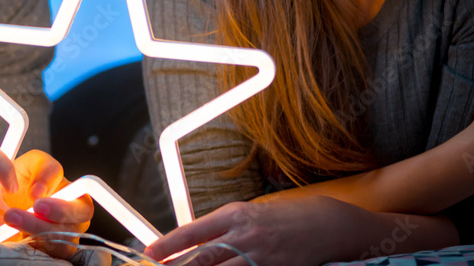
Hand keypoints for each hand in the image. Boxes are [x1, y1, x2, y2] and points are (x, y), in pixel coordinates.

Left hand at [0, 149, 93, 258]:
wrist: (0, 198)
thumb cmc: (24, 178)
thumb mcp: (34, 163)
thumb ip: (44, 169)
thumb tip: (40, 191)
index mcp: (75, 200)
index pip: (84, 210)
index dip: (65, 209)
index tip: (38, 202)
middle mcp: (70, 224)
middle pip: (69, 233)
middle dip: (43, 223)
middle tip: (16, 212)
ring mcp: (57, 242)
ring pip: (53, 246)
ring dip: (29, 232)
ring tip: (9, 217)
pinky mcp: (41, 255)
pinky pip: (39, 257)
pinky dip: (23, 245)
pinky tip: (9, 233)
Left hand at [144, 195, 365, 265]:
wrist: (324, 224)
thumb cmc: (282, 217)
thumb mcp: (248, 214)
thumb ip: (221, 230)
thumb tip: (191, 244)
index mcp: (234, 215)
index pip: (193, 231)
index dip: (168, 245)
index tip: (149, 254)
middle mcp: (244, 235)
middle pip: (202, 258)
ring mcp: (259, 257)